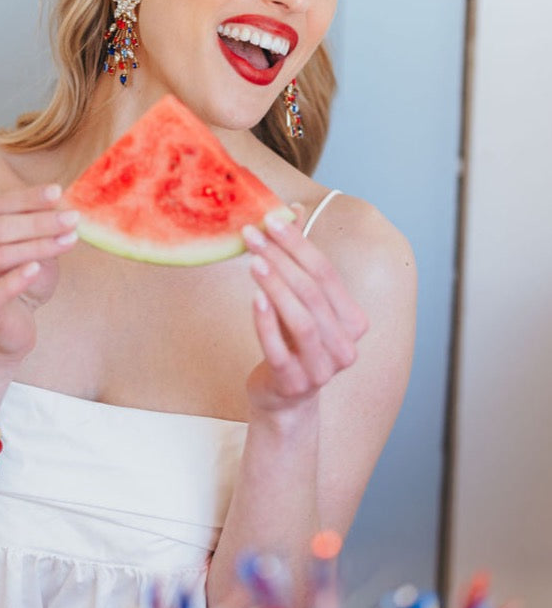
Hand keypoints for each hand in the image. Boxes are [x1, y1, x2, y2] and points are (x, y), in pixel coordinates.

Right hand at [0, 184, 77, 360]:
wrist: (8, 329)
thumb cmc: (18, 283)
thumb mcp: (29, 248)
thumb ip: (36, 227)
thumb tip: (61, 202)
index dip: (28, 198)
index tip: (57, 193)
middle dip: (38, 221)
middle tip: (71, 218)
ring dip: (38, 246)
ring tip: (69, 240)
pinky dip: (18, 277)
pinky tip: (38, 268)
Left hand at [242, 209, 367, 417]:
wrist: (282, 399)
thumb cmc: (292, 343)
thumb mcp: (300, 303)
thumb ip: (299, 261)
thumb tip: (292, 209)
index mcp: (353, 322)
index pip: (327, 274)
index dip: (299, 245)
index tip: (272, 220)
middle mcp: (345, 346)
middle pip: (313, 293)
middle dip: (281, 258)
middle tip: (253, 234)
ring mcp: (322, 369)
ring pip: (301, 319)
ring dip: (276, 286)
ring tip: (252, 261)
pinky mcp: (294, 384)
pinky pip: (280, 349)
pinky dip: (267, 322)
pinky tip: (253, 298)